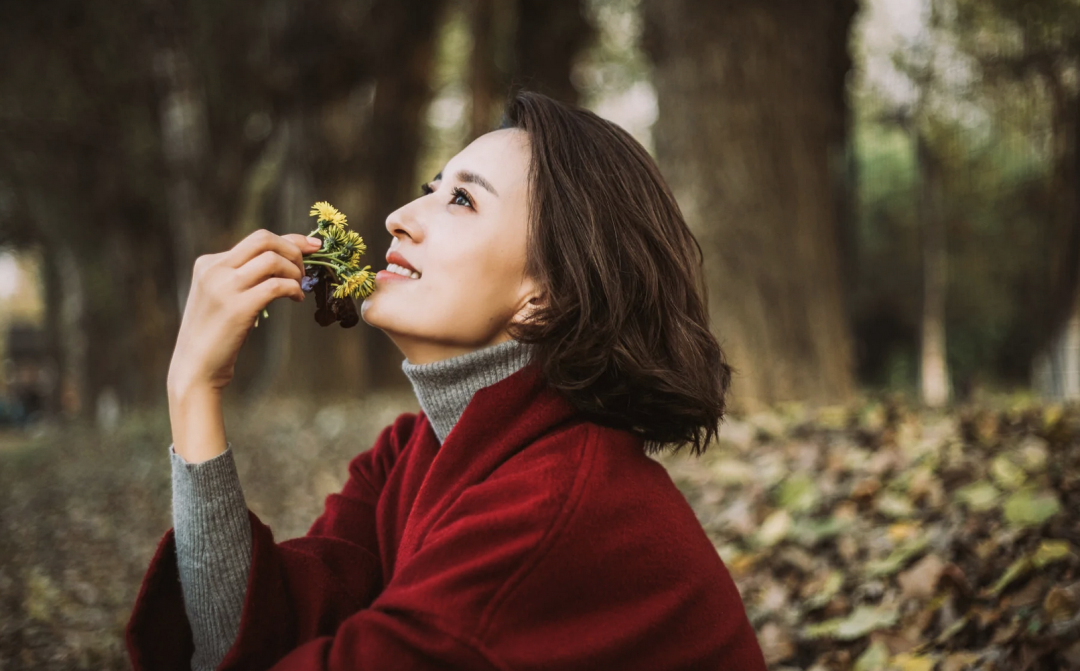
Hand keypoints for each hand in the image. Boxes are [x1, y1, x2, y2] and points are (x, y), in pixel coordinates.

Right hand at [167, 229, 320, 395]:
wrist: (196, 367)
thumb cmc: (217, 334)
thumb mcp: (224, 296)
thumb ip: (244, 276)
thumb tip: (285, 260)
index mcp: (209, 263)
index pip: (257, 239)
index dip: (290, 240)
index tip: (312, 245)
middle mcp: (214, 270)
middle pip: (264, 239)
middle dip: (294, 250)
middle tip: (304, 271)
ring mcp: (224, 288)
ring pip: (272, 259)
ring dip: (294, 272)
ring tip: (299, 287)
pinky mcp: (238, 308)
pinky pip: (276, 286)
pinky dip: (293, 289)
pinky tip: (296, 299)